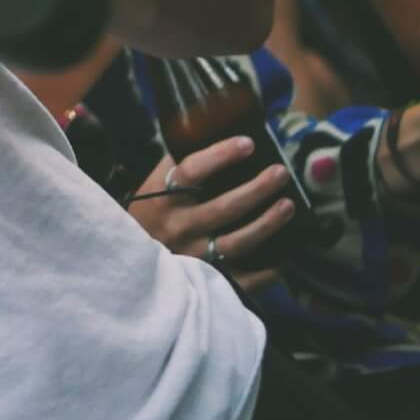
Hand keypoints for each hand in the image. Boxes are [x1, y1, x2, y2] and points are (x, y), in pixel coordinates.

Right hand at [125, 138, 295, 289]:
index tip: (248, 143)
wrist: (130, 265)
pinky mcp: (206, 281)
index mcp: (162, 199)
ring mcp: (193, 258)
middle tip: (281, 172)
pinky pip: (243, 280)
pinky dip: (268, 270)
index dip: (221, 156)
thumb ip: (178, 167)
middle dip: (257, 189)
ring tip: (288, 205)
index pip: (192, 171)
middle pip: (224, 207)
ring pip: (238, 242)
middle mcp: (179, 228)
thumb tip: (214, 138)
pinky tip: (286, 253)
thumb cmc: (148, 217)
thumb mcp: (152, 188)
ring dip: (267, 223)